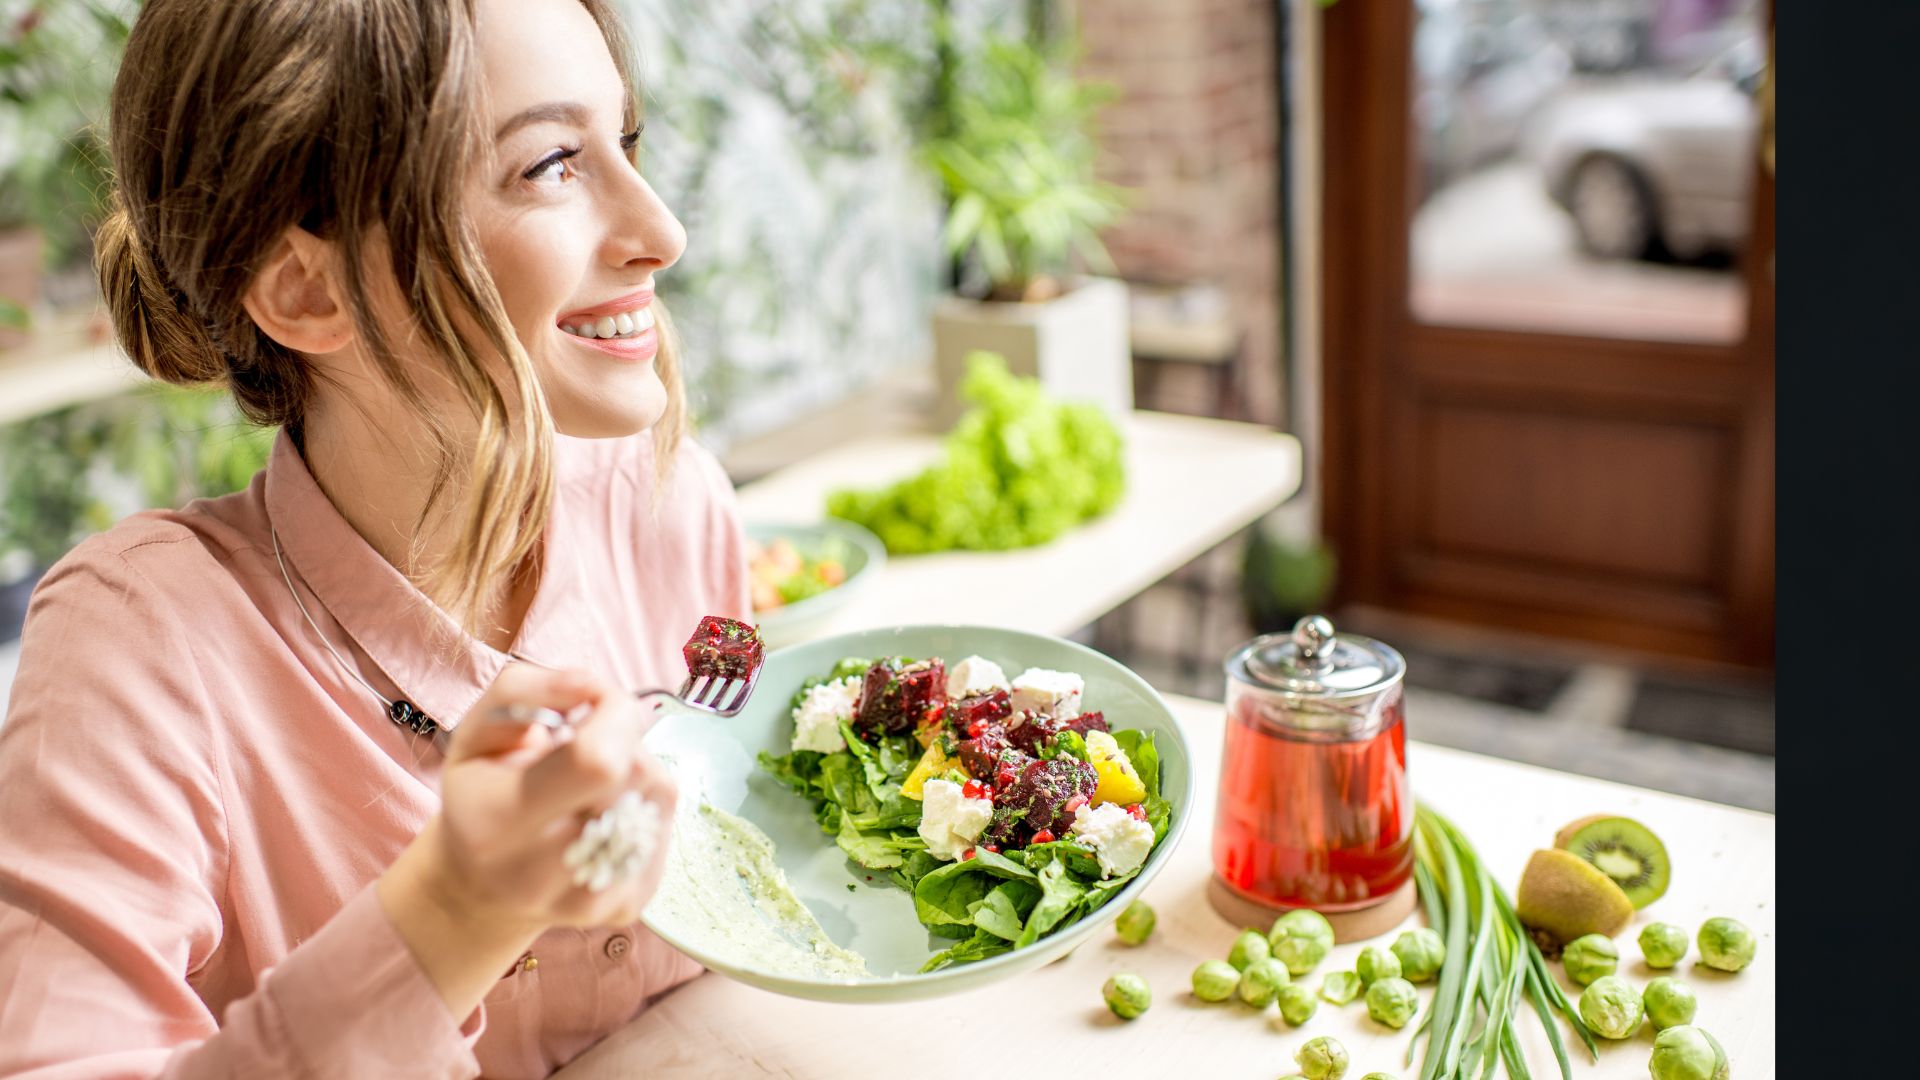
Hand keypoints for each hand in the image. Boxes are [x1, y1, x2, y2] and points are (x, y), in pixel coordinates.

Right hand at [378, 665, 675, 1016]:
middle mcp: (541, 874)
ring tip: (592, 782)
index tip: (593, 704)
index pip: (596, 761)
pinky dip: (645, 804)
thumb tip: (594, 686)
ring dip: (637, 769)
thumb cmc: (481, 793)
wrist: (480, 887)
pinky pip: (666, 826)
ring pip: (659, 795)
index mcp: (497, 824)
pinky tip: (607, 812)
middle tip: (588, 744)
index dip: (613, 714)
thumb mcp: (475, 730)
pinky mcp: (627, 908)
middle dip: (624, 738)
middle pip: (637, 774)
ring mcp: (591, 901)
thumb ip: (525, 690)